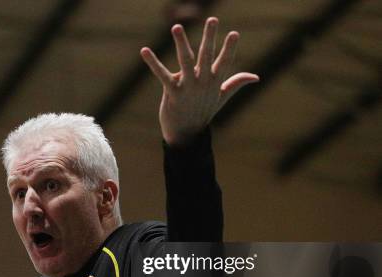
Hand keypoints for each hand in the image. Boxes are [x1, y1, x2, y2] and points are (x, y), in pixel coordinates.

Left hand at [140, 16, 258, 145]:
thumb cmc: (203, 112)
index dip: (229, 48)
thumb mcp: (221, 97)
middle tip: (212, 19)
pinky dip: (153, 62)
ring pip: (185, 61)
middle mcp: (202, 83)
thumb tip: (256, 76)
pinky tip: (144, 50)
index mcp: (214, 82)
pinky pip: (162, 74)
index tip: (234, 33)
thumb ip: (236, 83)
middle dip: (209, 37)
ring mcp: (187, 87)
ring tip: (176, 26)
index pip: (224, 62)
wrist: (185, 134)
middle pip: (206, 56)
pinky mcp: (172, 92)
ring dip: (181, 43)